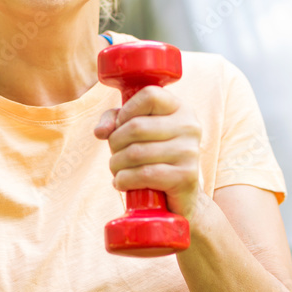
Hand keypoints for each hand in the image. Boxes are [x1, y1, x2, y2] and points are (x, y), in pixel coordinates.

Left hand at [95, 87, 204, 221]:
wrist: (181, 196)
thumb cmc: (154, 158)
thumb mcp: (135, 132)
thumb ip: (115, 121)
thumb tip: (101, 131)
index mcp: (181, 109)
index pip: (149, 95)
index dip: (126, 110)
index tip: (121, 126)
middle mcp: (190, 126)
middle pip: (136, 126)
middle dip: (115, 143)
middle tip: (115, 154)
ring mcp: (190, 151)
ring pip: (136, 153)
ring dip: (116, 164)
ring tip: (117, 170)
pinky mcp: (186, 176)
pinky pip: (144, 174)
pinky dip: (124, 180)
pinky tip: (122, 183)